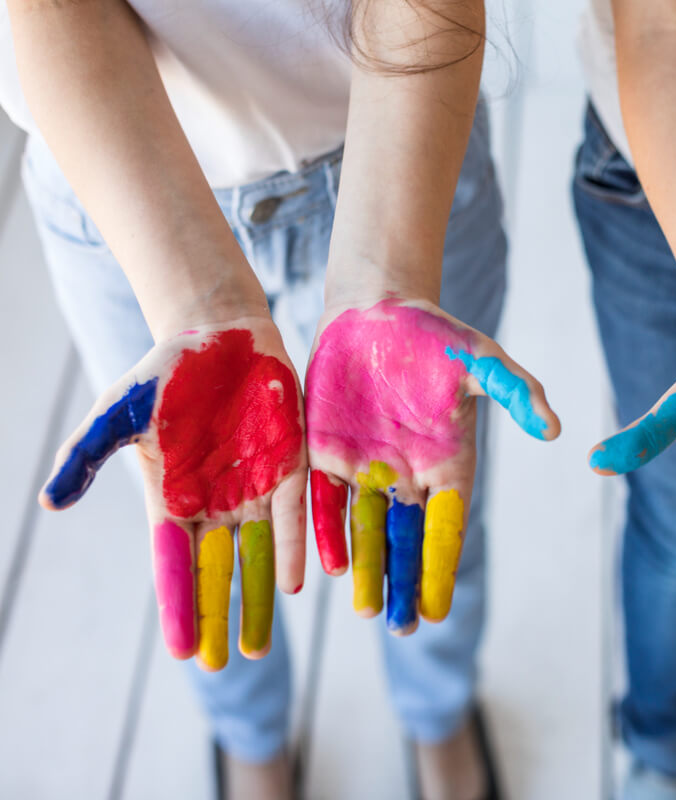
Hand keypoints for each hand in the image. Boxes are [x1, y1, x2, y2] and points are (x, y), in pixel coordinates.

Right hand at [41, 318, 305, 669]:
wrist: (221, 335)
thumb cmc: (166, 373)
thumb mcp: (119, 411)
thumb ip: (87, 455)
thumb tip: (48, 503)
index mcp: (173, 499)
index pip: (175, 565)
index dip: (180, 607)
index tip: (185, 652)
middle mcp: (217, 503)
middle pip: (221, 572)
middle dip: (225, 616)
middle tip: (234, 664)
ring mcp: (256, 488)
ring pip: (259, 555)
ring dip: (261, 599)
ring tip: (264, 644)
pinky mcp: (290, 466)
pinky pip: (294, 516)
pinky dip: (293, 549)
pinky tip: (296, 583)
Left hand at [305, 298, 559, 633]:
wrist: (375, 311)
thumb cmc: (434, 334)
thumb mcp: (480, 360)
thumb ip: (515, 392)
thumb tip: (555, 429)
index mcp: (450, 463)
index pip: (446, 526)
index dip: (441, 566)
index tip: (439, 607)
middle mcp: (409, 475)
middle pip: (407, 540)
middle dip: (405, 583)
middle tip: (404, 628)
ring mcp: (367, 467)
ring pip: (367, 530)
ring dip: (367, 569)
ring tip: (367, 611)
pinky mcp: (327, 454)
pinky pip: (325, 503)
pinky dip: (327, 534)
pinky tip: (327, 567)